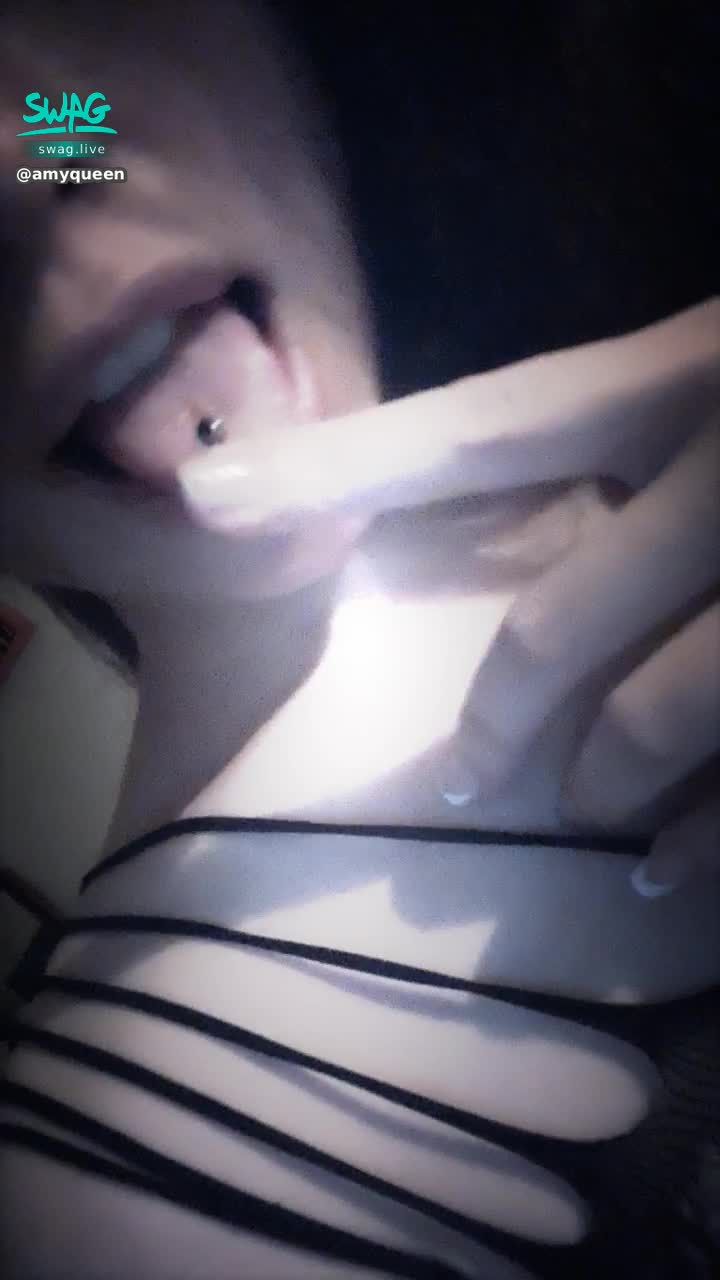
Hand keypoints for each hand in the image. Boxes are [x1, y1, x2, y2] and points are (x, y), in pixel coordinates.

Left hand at [178, 299, 719, 893]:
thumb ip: (631, 411)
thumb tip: (505, 459)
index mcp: (685, 375)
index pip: (480, 428)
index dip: (340, 470)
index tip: (209, 499)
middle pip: (552, 624)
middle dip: (497, 716)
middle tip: (461, 779)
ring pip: (650, 714)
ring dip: (598, 778)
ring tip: (585, 804)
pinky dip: (699, 840)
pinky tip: (661, 872)